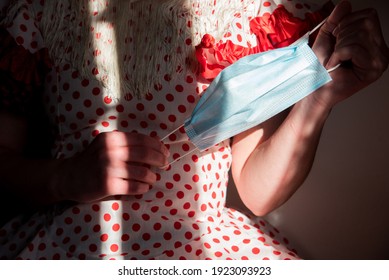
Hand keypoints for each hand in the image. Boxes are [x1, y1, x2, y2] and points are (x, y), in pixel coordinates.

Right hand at [52, 131, 168, 202]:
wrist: (68, 177)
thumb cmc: (91, 160)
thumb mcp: (105, 145)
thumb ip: (125, 143)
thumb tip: (155, 147)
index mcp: (112, 138)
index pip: (142, 139)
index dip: (157, 146)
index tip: (165, 152)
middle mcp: (110, 151)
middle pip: (144, 154)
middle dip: (159, 159)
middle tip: (165, 164)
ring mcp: (108, 168)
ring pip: (141, 172)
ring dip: (151, 176)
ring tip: (153, 178)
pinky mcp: (107, 185)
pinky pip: (133, 187)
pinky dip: (143, 188)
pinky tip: (144, 188)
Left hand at [311, 0, 388, 107]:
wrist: (315, 88)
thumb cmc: (319, 67)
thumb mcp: (327, 36)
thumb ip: (337, 19)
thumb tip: (346, 4)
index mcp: (373, 41)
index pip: (369, 15)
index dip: (346, 23)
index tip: (336, 39)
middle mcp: (381, 50)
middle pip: (366, 23)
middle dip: (343, 35)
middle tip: (335, 52)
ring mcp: (380, 61)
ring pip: (360, 34)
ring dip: (339, 46)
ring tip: (336, 60)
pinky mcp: (373, 70)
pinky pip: (354, 48)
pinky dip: (338, 55)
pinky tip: (336, 65)